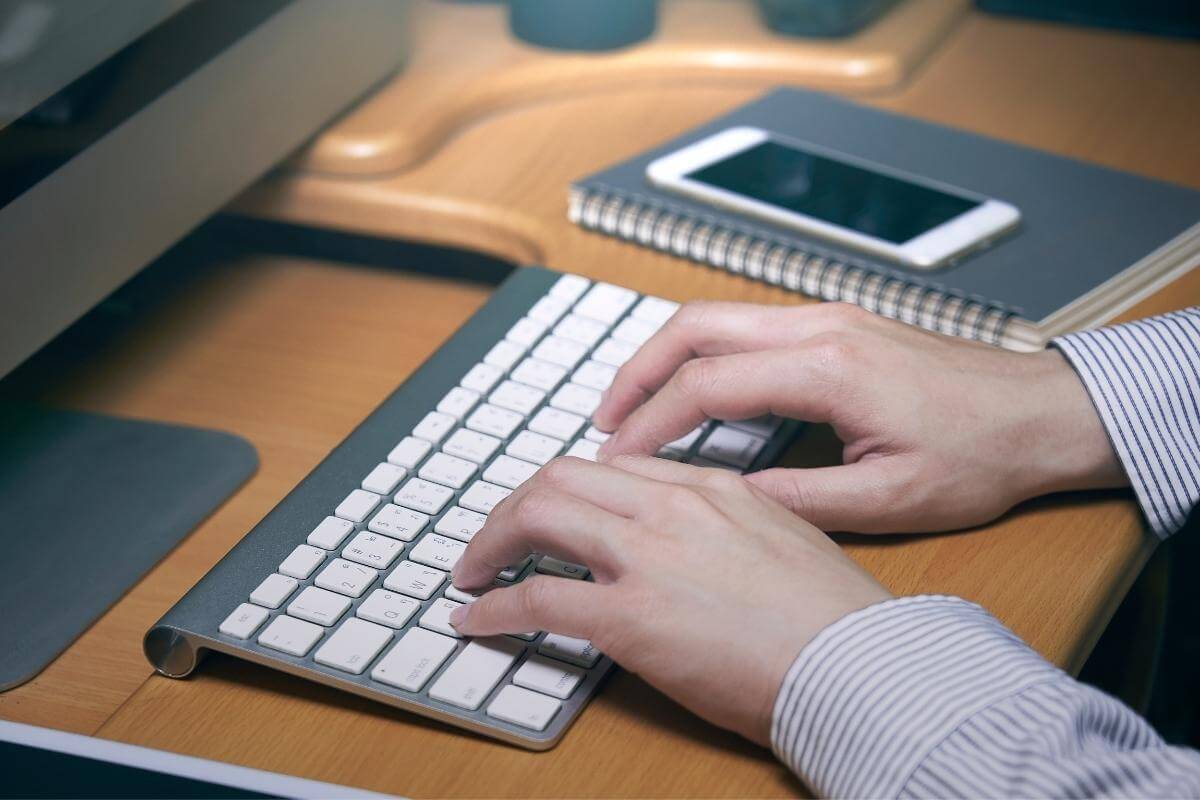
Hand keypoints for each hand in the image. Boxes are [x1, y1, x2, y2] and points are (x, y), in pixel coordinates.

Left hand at [449, 455, 890, 744]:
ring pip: (538, 516)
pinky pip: (536, 598)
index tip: (551, 511)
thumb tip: (696, 543)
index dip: (570, 488)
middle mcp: (673, 507)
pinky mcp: (630, 617)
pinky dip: (494, 607)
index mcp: (713, 487)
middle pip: (564, 476)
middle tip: (495, 536)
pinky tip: (477, 621)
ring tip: (472, 567)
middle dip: (516, 504)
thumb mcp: (788, 540)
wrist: (858, 665)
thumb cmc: (836, 618)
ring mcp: (649, 557)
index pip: (617, 466)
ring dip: (491, 540)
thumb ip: (733, 525)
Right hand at [593, 302, 1125, 533]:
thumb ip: (796, 498)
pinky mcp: (837, 322)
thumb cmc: (980, 455)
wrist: (1043, 411)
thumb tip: (724, 498)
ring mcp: (828, 316)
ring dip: (665, 356)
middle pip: (694, 326)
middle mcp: (820, 327)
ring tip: (632, 406)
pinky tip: (694, 390)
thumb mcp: (889, 499)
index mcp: (828, 370)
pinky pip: (747, 325)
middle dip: (635, 371)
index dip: (648, 421)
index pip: (706, 384)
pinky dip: (703, 353)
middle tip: (601, 421)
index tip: (616, 457)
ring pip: (717, 317)